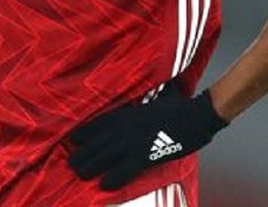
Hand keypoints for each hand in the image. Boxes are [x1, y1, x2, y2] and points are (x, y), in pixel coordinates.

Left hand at [68, 84, 227, 189]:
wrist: (196, 115)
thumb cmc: (180, 105)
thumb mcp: (158, 94)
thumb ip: (149, 93)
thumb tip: (151, 83)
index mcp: (129, 112)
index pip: (101, 123)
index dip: (86, 132)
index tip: (73, 140)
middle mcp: (127, 126)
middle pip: (99, 142)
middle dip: (84, 153)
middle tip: (71, 163)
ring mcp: (135, 141)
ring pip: (106, 156)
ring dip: (91, 166)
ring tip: (80, 174)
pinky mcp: (146, 155)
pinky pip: (125, 169)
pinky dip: (114, 177)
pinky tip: (104, 185)